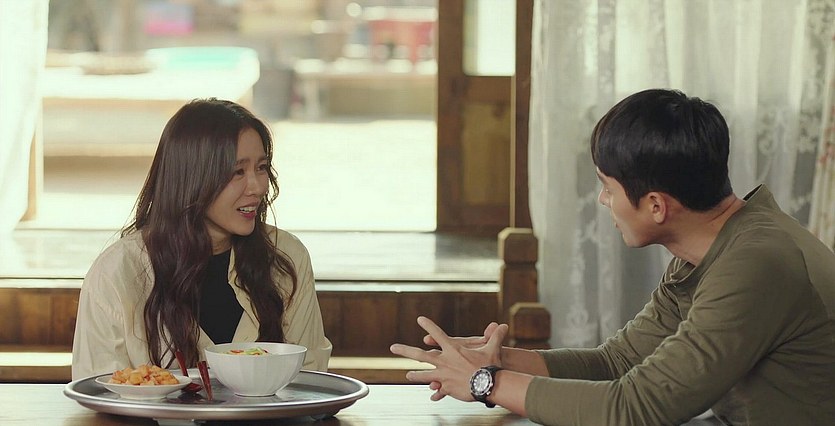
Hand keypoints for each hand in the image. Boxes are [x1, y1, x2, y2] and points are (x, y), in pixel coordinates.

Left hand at [390, 316, 507, 402]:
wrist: (489, 383)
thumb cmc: (490, 364)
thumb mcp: (492, 347)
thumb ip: (495, 335)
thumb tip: (503, 325)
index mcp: (453, 349)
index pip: (438, 334)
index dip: (429, 325)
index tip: (419, 319)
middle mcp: (444, 361)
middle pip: (420, 355)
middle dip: (405, 350)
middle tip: (392, 348)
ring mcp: (443, 375)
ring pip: (424, 375)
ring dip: (416, 375)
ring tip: (407, 375)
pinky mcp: (447, 387)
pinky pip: (438, 390)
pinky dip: (436, 392)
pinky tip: (432, 396)